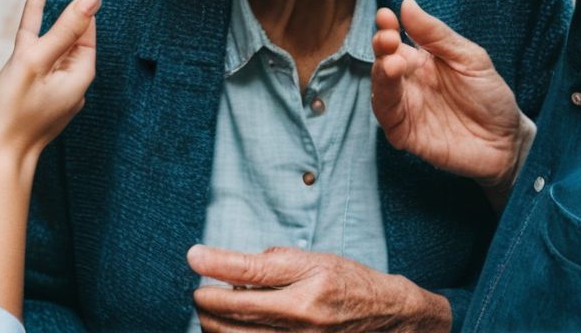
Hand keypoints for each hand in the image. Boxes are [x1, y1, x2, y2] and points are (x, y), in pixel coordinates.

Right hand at [0, 0, 98, 172]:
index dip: (77, 5)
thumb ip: (64, 29)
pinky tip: (30, 25)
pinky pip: (36, 57)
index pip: (85, 29)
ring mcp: (53, 86)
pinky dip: (34, 37)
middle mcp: (71, 80)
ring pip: (50, 44)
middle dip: (63, 9)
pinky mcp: (34, 90)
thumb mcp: (36, 62)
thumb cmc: (13, 112)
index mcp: (80, 73)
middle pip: (70, 35)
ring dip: (46, 19)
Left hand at [187, 244, 450, 332]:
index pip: (250, 272)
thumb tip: (233, 268)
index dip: (215, 263)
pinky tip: (229, 328)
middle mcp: (303, 315)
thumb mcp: (316, 259)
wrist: (388, 318)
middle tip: (198, 290)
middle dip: (206, 300)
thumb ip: (275, 261)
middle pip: (236, 311)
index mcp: (308, 283)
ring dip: (214, 324)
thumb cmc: (349, 282)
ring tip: (210, 312)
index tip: (192, 256)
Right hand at [372, 0, 533, 201]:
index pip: (396, 39)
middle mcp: (409, 83)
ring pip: (381, 89)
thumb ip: (437, 35)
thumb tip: (407, 4)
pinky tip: (391, 94)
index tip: (386, 15)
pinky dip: (384, 105)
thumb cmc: (490, 96)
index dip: (387, 27)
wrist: (508, 141)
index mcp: (421, 60)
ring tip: (393, 64)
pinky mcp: (407, 134)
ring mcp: (407, 108)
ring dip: (381, 75)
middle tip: (389, 39)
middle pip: (384, 61)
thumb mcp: (470, 58)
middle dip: (382, 48)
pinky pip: (388, 119)